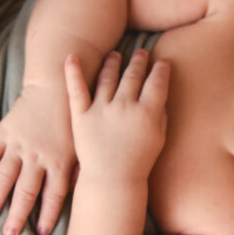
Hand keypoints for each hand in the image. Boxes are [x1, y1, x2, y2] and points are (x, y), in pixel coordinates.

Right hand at [0, 84, 74, 234]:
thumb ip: (79, 170)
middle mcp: (39, 157)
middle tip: (9, 234)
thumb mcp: (82, 144)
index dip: (48, 215)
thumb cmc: (73, 117)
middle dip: (17, 215)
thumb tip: (82, 193)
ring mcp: (20, 145)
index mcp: (60, 162)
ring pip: (4, 177)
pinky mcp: (5, 132)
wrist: (57, 85)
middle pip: (26, 192)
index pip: (53, 195)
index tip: (43, 233)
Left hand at [64, 50, 169, 182]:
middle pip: (133, 75)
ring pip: (108, 77)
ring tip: (115, 55)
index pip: (157, 82)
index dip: (161, 70)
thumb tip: (158, 97)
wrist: (111, 181)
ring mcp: (101, 109)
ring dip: (113, 62)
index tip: (162, 63)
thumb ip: (159, 116)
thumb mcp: (158, 139)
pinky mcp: (81, 116)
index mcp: (147, 112)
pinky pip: (77, 89)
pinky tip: (71, 56)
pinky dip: (73, 72)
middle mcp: (125, 106)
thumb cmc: (138, 163)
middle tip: (141, 53)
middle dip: (139, 61)